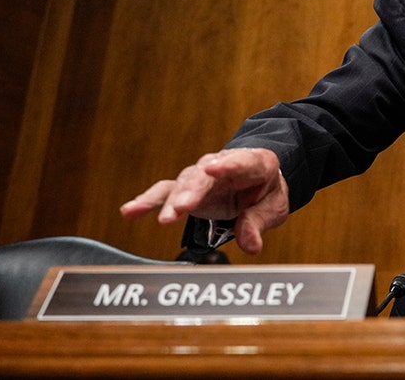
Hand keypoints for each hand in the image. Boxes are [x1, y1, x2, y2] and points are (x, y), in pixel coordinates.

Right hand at [119, 147, 289, 253]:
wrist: (256, 180)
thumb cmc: (265, 190)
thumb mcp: (274, 207)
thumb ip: (259, 221)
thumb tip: (250, 244)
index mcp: (254, 163)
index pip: (241, 161)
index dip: (227, 164)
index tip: (212, 169)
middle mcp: (222, 165)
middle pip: (204, 175)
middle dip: (192, 191)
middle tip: (183, 207)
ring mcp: (201, 176)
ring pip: (183, 183)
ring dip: (173, 201)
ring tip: (165, 219)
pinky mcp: (186, 188)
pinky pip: (165, 192)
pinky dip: (148, 201)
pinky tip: (130, 211)